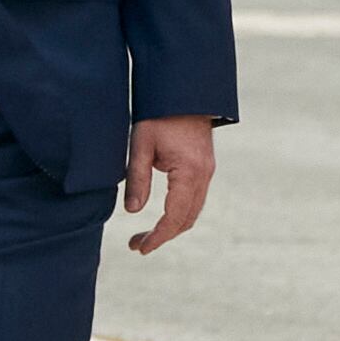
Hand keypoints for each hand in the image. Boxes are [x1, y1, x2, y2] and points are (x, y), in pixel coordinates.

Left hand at [121, 115, 216, 253]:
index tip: (140, 248)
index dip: (157, 237)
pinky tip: (161, 216)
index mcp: (189, 172)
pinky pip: (194, 199)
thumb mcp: (140, 145)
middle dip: (162, 236)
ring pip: (192, 211)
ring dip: (171, 227)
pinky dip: (179, 213)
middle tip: (136, 245)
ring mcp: (207, 172)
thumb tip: (132, 211)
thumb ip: (137, 179)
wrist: (184, 92)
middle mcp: (204, 175)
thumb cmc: (158, 115)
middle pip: (186, 219)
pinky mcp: (204, 167)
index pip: (174, 217)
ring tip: (145, 235)